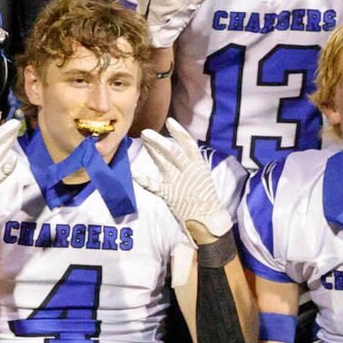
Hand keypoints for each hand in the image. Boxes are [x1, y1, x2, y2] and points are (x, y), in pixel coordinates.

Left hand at [131, 119, 231, 240]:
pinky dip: (143, 179)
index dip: (180, 132)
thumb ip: (190, 165)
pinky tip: (134, 172)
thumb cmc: (205, 198)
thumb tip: (179, 152)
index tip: (170, 121)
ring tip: (143, 140)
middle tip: (145, 132)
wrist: (209, 220)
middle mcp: (188, 172)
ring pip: (163, 163)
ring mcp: (178, 183)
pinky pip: (154, 185)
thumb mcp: (202, 177)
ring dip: (152, 151)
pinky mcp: (169, 195)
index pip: (189, 144)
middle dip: (158, 141)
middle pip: (172, 152)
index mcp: (199, 166)